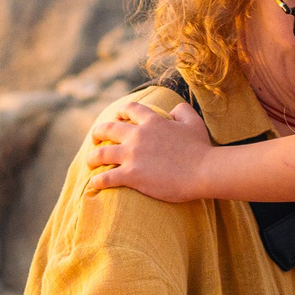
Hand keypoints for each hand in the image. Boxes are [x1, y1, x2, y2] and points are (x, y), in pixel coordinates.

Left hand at [85, 96, 216, 203]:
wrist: (203, 171)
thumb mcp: (194, 122)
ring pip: (102, 153)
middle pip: (109, 129)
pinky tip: (94, 184)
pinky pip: (106, 177)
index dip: (121, 113)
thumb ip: (182, 111)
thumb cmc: (201, 149)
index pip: (130, 110)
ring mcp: (132, 155)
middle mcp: (138, 135)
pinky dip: (97, 181)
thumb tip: (172, 110)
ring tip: (90, 162)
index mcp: (152, 122)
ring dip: (93, 157)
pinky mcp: (131, 175)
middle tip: (95, 138)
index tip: (117, 117)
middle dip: (99, 133)